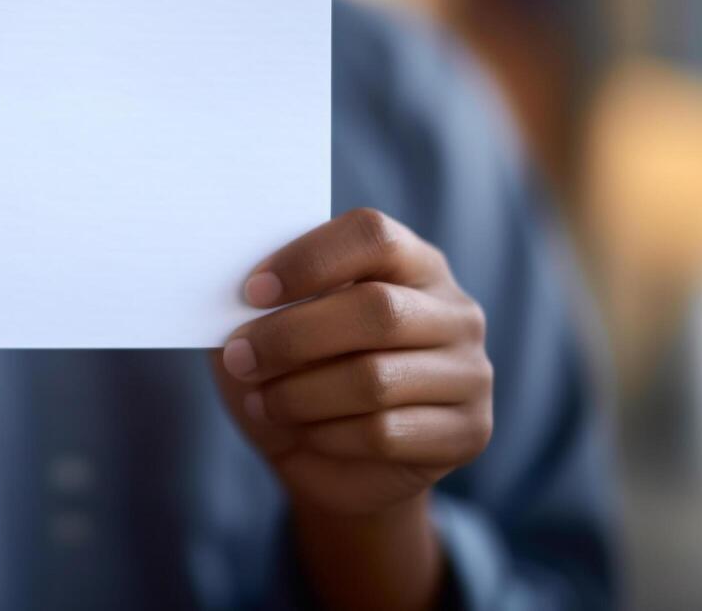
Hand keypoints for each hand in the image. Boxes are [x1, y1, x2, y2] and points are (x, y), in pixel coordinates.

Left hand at [214, 208, 492, 516]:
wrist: (328, 464)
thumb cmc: (298, 377)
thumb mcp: (271, 331)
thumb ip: (262, 302)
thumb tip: (230, 289)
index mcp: (412, 262)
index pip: (373, 236)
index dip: (308, 259)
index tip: (250, 292)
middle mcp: (455, 310)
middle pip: (376, 308)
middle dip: (292, 336)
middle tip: (240, 357)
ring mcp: (470, 372)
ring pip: (376, 379)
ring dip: (300, 394)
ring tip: (262, 400)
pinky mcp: (469, 432)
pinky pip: (385, 433)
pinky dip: (328, 435)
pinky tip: (304, 434)